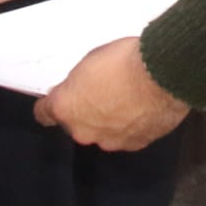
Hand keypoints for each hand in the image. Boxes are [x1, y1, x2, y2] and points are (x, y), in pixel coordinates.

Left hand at [33, 37, 189, 149]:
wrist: (161, 74)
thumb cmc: (122, 61)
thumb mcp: (89, 61)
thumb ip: (78, 84)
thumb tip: (80, 90)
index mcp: (66, 109)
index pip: (44, 114)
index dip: (50, 105)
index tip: (56, 98)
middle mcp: (84, 132)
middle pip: (77, 124)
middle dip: (86, 110)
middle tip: (102, 90)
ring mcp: (111, 141)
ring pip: (103, 132)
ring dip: (110, 119)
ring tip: (127, 97)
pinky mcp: (136, 144)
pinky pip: (127, 134)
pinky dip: (131, 124)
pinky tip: (142, 106)